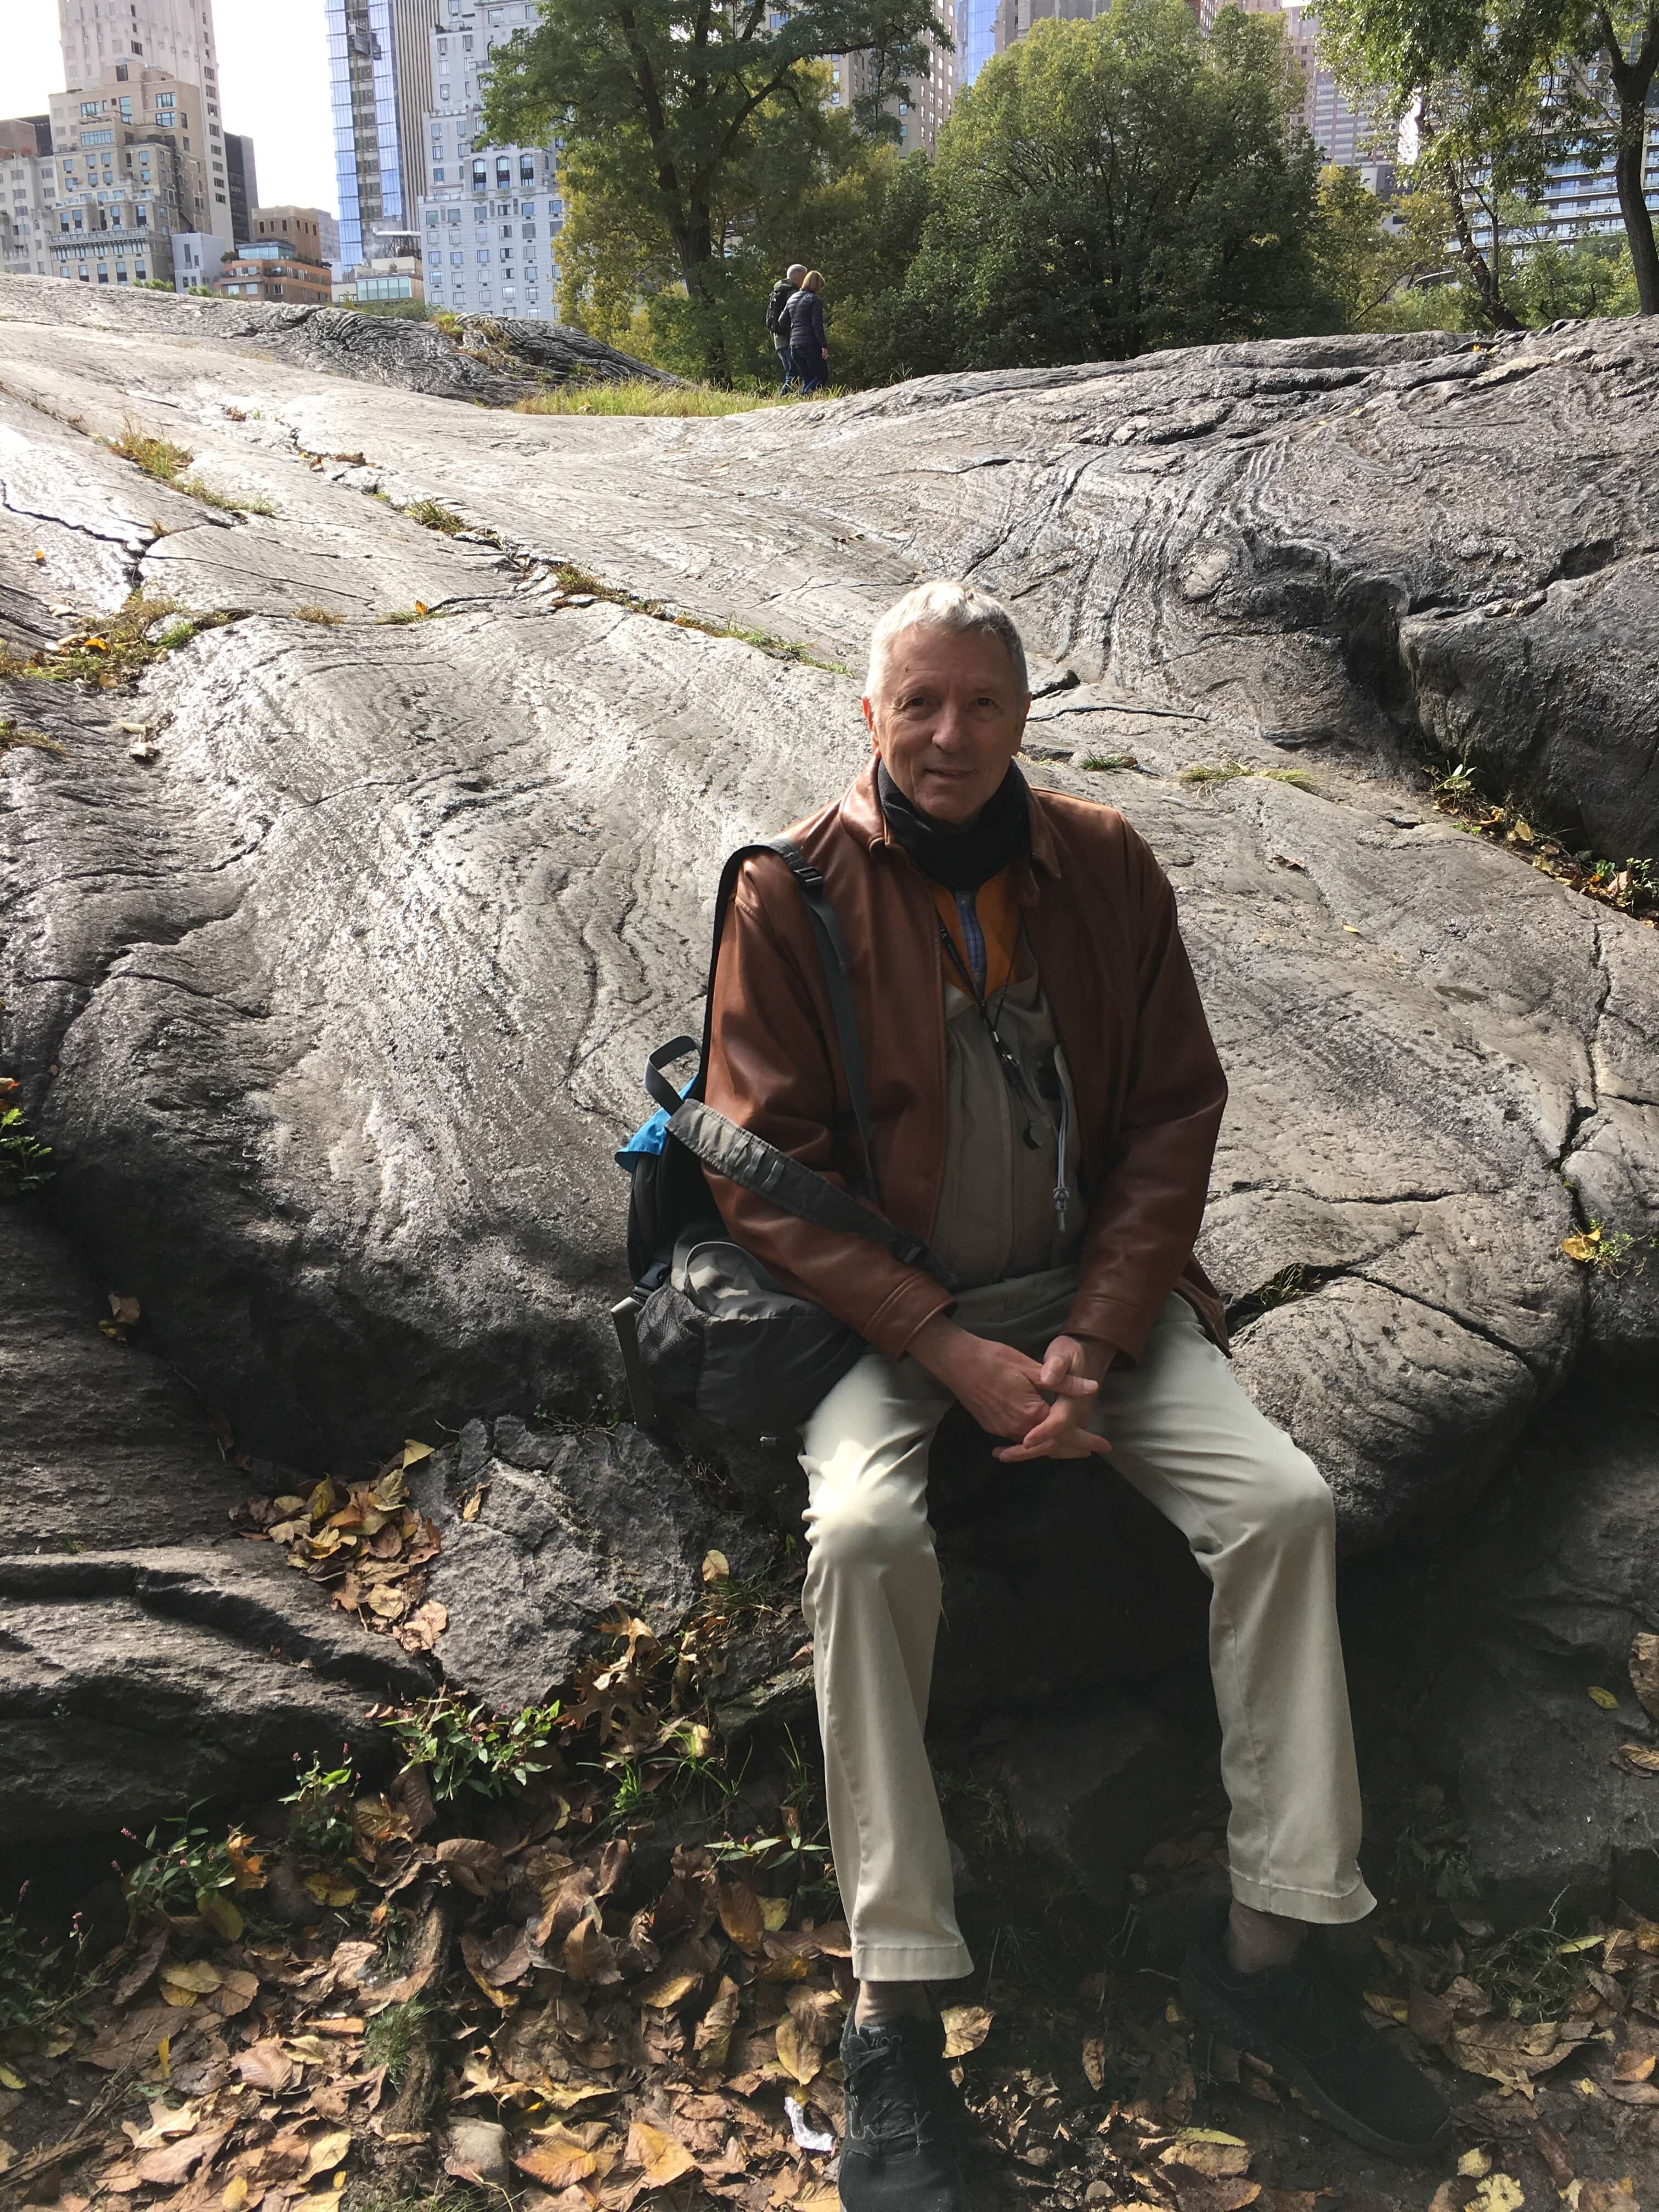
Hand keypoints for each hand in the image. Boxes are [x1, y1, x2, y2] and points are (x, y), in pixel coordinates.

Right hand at [909, 1320, 1110, 1462]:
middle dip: (1072, 1449)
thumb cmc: (995, 1360)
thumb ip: (1063, 1382)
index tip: (1105, 1446)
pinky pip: (1018, 1440)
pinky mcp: (991, 1426)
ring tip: (1070, 1447)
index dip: (1086, 1440)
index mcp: (1032, 1414)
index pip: (1066, 1433)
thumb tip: (1092, 1388)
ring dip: (1054, 1447)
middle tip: (1091, 1450)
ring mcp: (1002, 1430)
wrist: (957, 1362)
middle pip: (1051, 1447)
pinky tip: (1038, 1439)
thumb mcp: (1031, 1367)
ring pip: (1034, 1446)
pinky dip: (1034, 1443)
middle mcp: (1018, 1429)